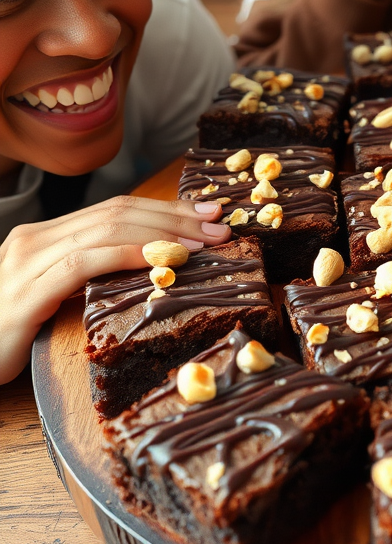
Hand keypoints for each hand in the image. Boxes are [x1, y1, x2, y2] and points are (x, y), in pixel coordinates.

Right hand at [0, 196, 232, 384]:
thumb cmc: (15, 334)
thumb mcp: (58, 296)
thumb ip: (94, 274)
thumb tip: (159, 263)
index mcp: (44, 236)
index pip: (115, 210)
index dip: (166, 208)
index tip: (208, 212)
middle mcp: (34, 240)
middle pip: (117, 214)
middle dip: (175, 218)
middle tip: (219, 226)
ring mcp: (27, 263)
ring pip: (106, 231)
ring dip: (163, 235)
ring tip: (202, 245)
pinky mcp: (26, 293)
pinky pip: (84, 264)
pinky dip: (127, 256)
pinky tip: (160, 260)